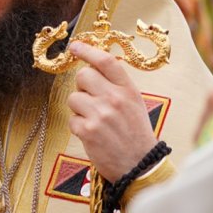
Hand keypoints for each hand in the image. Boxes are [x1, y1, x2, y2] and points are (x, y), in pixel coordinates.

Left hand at [66, 42, 157, 181]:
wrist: (140, 165)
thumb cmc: (136, 134)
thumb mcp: (135, 104)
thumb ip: (117, 86)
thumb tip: (93, 68)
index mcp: (128, 90)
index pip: (106, 61)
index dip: (88, 50)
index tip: (75, 46)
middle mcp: (114, 99)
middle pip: (83, 76)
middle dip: (82, 86)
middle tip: (91, 100)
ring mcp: (100, 114)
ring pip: (74, 98)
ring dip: (79, 109)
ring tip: (94, 121)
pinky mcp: (88, 131)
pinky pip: (72, 119)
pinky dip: (78, 127)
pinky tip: (92, 134)